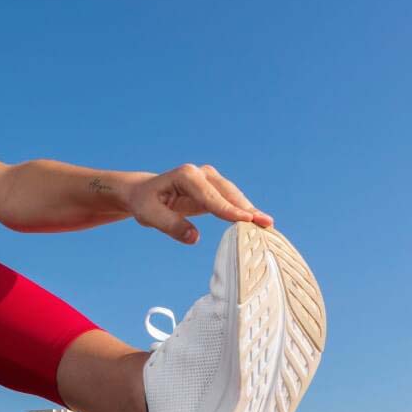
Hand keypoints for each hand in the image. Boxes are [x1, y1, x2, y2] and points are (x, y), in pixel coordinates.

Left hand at [126, 164, 273, 243]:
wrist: (143, 193)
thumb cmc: (145, 203)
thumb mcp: (149, 215)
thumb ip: (171, 225)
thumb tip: (195, 237)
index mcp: (186, 176)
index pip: (211, 196)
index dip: (228, 210)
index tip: (246, 220)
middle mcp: (201, 174)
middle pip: (227, 193)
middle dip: (247, 208)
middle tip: (266, 224)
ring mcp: (210, 179)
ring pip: (233, 195)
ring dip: (250, 210)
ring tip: (267, 225)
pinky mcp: (214, 189)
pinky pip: (231, 200)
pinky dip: (244, 211)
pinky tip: (257, 222)